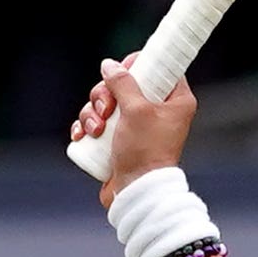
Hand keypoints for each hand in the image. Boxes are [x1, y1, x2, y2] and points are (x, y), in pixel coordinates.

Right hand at [75, 60, 195, 196]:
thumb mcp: (136, 110)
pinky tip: (82, 135)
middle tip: (107, 109)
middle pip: (124, 84)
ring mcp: (136, 127)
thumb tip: (109, 65)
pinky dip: (86, 127)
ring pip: (106, 103)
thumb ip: (123, 83)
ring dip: (92, 113)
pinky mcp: (118, 141)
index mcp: (175, 101)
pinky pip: (96, 123)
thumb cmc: (145, 151)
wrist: (137, 192)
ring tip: (97, 130)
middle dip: (106, 94)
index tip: (123, 71)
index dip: (138, 64)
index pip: (160, 67)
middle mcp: (158, 111)